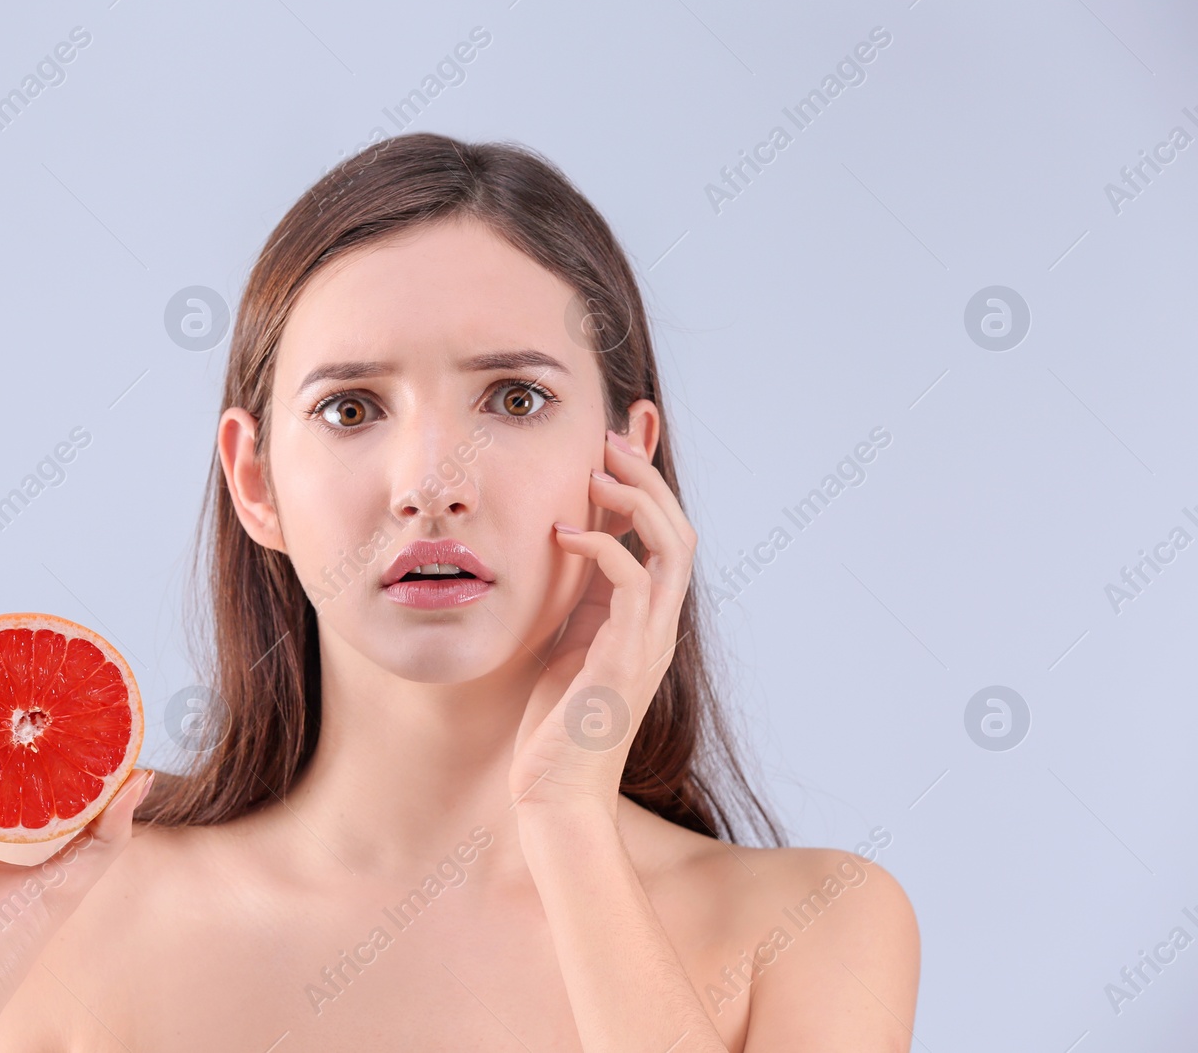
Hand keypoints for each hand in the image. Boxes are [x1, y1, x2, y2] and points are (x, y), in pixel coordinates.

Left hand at [508, 429, 697, 816]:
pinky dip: (603, 546)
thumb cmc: (553, 725)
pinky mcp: (625, 658)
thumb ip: (577, 598)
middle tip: (610, 438)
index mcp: (645, 619)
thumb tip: (566, 546)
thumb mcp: (563, 642)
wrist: (555, 795)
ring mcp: (648, 641)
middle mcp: (658, 626)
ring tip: (597, 469)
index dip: (648, 484)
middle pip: (679, 528)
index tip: (618, 440)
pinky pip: (631, 582)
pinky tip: (565, 533)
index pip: (663, 536)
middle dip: (648, 476)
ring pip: (672, 546)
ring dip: (637, 499)